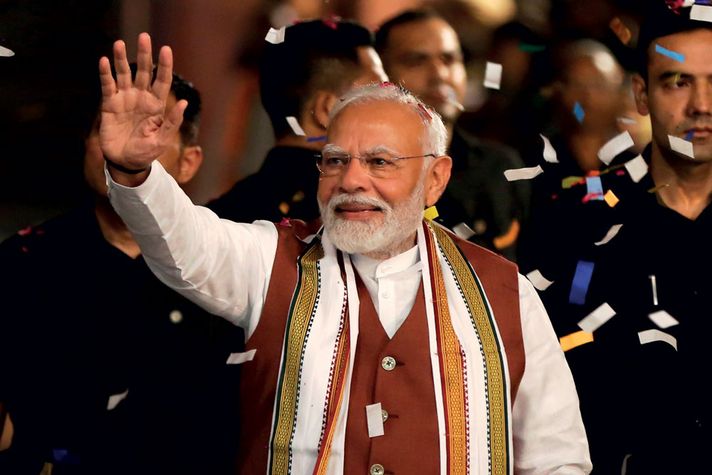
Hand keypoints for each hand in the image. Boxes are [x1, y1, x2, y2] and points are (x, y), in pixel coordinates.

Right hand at [98, 32, 186, 170]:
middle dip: (144, 54)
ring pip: (123, 74)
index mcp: (157, 105)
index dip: (164, 65)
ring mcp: (125, 99)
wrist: (125, 163)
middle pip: (143, 71)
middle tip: (144, 36)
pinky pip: (107, 85)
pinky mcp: (109, 104)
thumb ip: (172, 122)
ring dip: (121, 58)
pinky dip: (105, 74)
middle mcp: (141, 98)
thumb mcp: (162, 140)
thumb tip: (185, 104)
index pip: (162, 80)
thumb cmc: (146, 153)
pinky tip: (104, 61)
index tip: (166, 49)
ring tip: (119, 42)